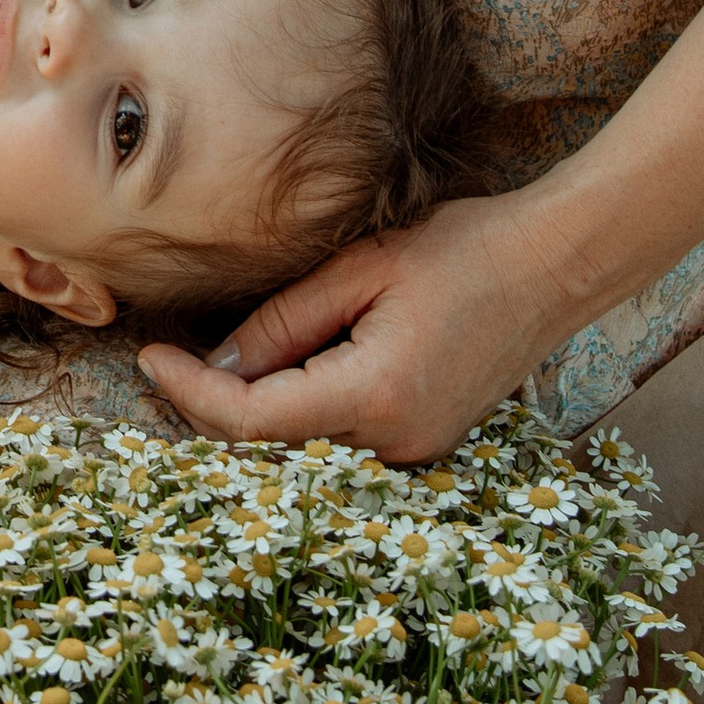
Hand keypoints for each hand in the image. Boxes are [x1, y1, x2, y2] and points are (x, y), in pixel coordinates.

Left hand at [139, 192, 583, 463]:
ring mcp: (415, 453)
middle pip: (273, 450)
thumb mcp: (359, 268)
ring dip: (253, 416)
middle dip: (211, 410)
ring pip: (303, 452)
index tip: (150, 358)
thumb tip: (217, 366)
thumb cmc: (463, 250)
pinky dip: (297, 416)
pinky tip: (274, 375)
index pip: (254, 422)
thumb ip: (283, 323)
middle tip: (167, 361)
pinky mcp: (424, 443)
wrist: (554, 267)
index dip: (191, 394)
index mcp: (376, 397)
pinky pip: (339, 443)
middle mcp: (396, 443)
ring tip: (210, 363)